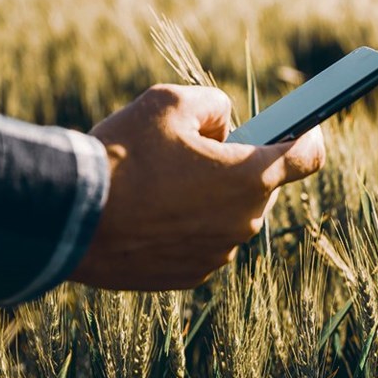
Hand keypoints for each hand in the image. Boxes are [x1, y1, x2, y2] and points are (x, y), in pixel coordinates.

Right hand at [69, 84, 324, 290]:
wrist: (68, 219)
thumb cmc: (121, 155)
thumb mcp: (169, 102)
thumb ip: (213, 104)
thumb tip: (224, 125)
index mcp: (250, 177)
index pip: (308, 156)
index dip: (309, 136)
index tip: (304, 127)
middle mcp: (244, 221)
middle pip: (262, 184)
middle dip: (240, 164)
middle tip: (199, 148)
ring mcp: (219, 253)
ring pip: (230, 213)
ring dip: (212, 196)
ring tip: (164, 181)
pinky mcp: (192, 275)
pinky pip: (205, 240)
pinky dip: (189, 224)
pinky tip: (153, 211)